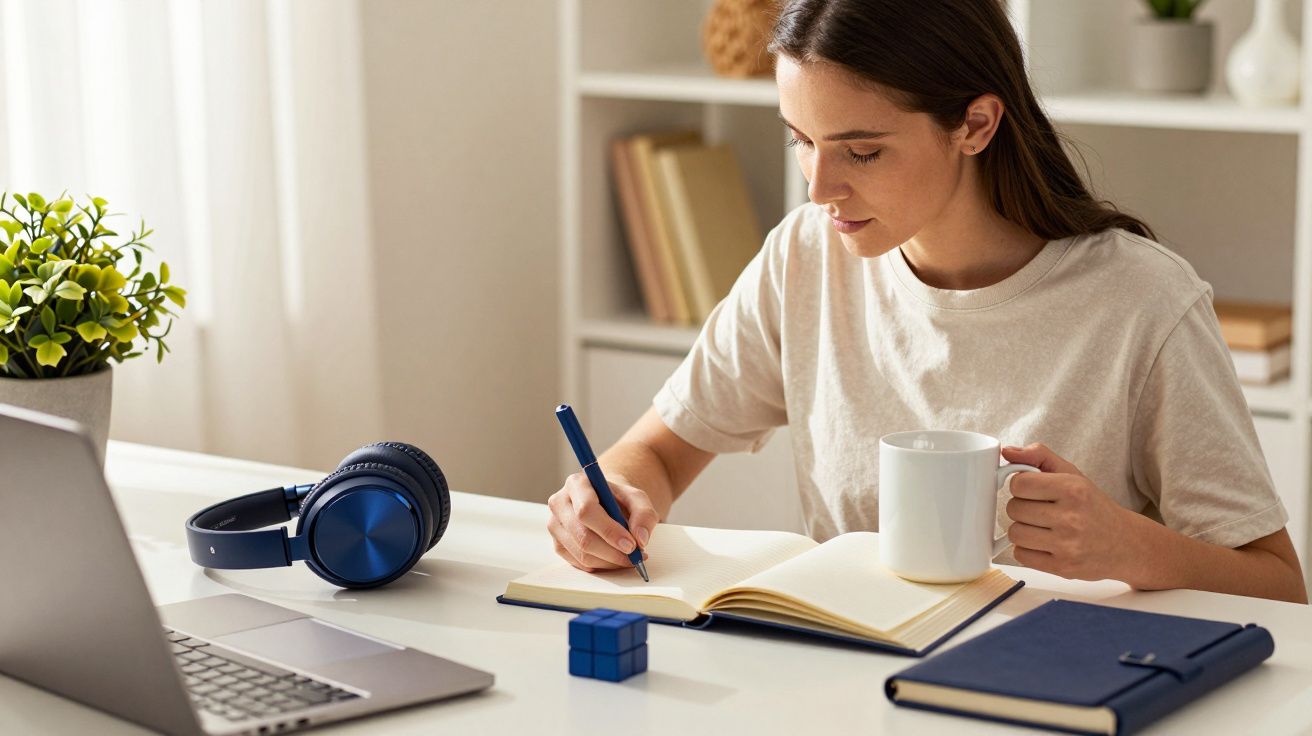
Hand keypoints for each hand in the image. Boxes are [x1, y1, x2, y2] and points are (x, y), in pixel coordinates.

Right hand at [546, 472, 658, 571]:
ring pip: (581, 553)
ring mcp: (555, 524)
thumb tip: (640, 539)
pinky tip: (613, 558)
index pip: (587, 510)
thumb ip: (644, 514)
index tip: (631, 545)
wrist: (604, 502)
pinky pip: (578, 563)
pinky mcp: (557, 543)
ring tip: (628, 557)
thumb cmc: (618, 499)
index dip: (609, 531)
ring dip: (609, 561)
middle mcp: (560, 503)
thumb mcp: (637, 499)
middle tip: (634, 557)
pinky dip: (600, 565)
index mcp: (577, 484)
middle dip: (612, 552)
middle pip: (583, 536)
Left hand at [1000, 443, 1141, 582]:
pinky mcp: (1062, 567)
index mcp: (1073, 489)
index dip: (1021, 486)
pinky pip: (1020, 555)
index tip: (1033, 490)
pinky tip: (1045, 544)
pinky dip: (1028, 550)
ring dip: (1023, 530)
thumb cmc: (1094, 507)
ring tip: (1043, 528)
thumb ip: (1039, 456)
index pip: (1019, 484)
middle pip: (1013, 509)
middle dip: (1022, 508)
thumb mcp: (1073, 474)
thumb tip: (1008, 451)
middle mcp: (1071, 517)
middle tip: (1041, 510)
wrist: (1127, 545)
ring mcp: (1067, 545)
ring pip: (1014, 533)